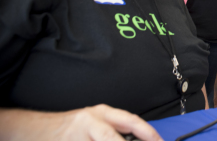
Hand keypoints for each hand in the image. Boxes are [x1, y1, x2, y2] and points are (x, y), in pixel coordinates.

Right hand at [0, 104, 161, 140]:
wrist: (35, 129)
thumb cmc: (72, 127)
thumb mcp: (95, 123)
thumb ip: (115, 130)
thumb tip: (140, 138)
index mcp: (102, 113)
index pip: (130, 121)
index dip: (147, 132)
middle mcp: (91, 121)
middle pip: (114, 135)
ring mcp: (77, 135)